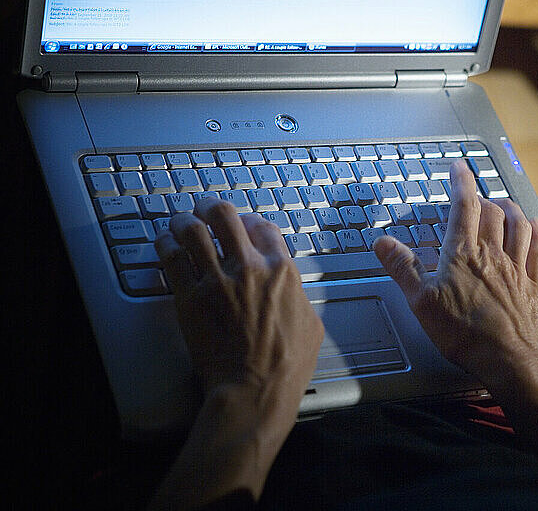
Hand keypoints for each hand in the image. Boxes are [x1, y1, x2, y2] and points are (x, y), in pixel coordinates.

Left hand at [155, 198, 323, 404]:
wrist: (254, 391)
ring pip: (191, 230)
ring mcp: (216, 280)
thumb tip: (292, 288)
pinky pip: (171, 258)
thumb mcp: (311, 323)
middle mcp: (248, 267)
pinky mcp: (189, 298)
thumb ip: (299, 296)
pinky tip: (164, 243)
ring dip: (182, 220)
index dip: (249, 219)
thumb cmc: (285, 366)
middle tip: (203, 208)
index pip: (261, 225)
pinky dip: (165, 244)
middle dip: (210, 206)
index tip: (242, 223)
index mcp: (281, 269)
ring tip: (178, 220)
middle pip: (224, 215)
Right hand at [374, 160, 537, 384]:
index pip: (463, 206)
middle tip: (473, 193)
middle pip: (492, 212)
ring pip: (519, 225)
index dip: (461, 182)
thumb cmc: (464, 333)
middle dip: (482, 196)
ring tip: (503, 202)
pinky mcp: (532, 285)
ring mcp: (516, 268)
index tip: (458, 168)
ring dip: (510, 209)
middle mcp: (493, 254)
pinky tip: (534, 227)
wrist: (507, 360)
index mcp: (464, 254)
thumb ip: (402, 268)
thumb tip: (383, 243)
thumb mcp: (421, 301)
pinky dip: (536, 233)